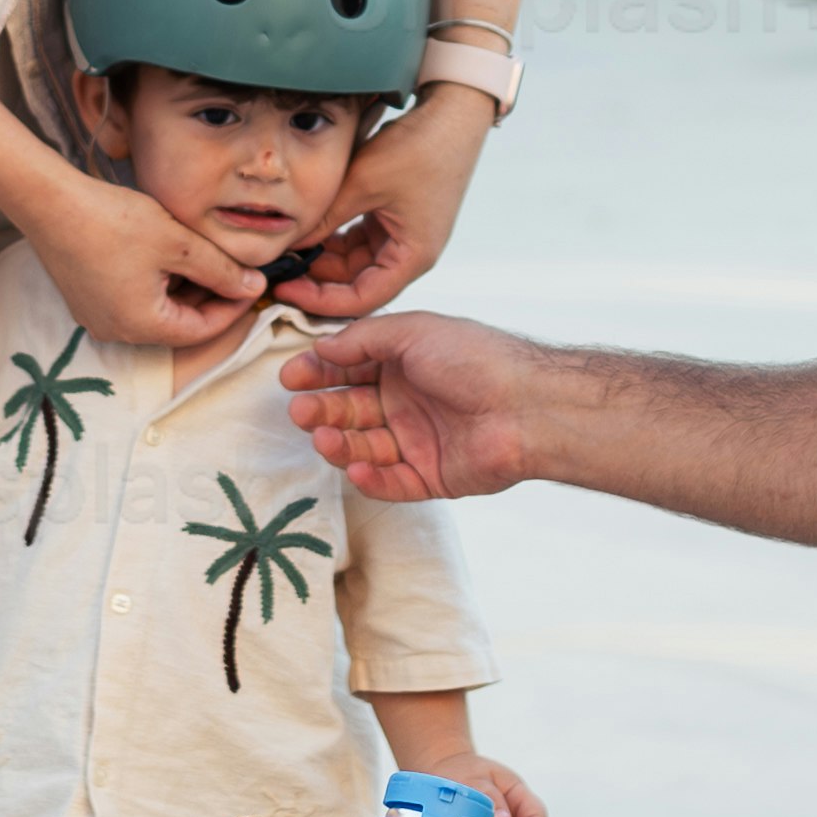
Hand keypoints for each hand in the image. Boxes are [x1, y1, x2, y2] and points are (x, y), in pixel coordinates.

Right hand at [23, 167, 276, 355]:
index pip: (202, 331)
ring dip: (184, 288)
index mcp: (141, 326)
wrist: (50, 202)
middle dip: (209, 296)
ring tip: (203, 255)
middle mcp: (116, 331)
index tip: (254, 283)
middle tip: (234, 267)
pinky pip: (132, 300)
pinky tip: (169, 253)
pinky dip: (157, 283)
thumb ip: (220, 270)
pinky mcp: (86, 298)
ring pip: (156, 310)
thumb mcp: (179, 244)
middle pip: (178, 323)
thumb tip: (254, 287)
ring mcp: (97, 316)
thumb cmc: (112, 221)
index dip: (233, 307)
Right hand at [278, 313, 549, 504]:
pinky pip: (392, 483)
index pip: (349, 369)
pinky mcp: (432, 477)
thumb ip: (364, 339)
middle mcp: (408, 402)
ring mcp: (419, 441)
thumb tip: (323, 346)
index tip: (290, 378)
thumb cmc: (474, 359)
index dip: (319, 373)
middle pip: (351, 410)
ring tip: (324, 440)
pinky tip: (357, 468)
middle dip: (323, 411)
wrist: (527, 406)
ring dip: (340, 445)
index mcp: (404, 364)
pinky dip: (371, 479)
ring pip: (365, 448)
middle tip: (301, 412)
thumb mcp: (413, 332)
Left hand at [280, 86, 491, 320]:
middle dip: (316, 279)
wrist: (452, 114)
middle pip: (356, 283)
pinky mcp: (394, 218)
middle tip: (277, 270)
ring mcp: (402, 235)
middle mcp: (410, 253)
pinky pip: (359, 240)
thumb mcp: (363, 184)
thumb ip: (326, 218)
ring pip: (354, 262)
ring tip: (287, 248)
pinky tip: (308, 229)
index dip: (320, 301)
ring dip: (323, 257)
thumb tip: (289, 244)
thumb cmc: (422, 148)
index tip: (286, 290)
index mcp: (412, 257)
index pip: (362, 299)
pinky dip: (334, 238)